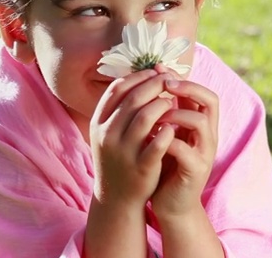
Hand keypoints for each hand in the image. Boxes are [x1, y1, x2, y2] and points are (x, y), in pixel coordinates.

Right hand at [89, 69, 175, 207]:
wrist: (116, 198)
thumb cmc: (118, 157)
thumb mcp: (110, 131)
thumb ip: (120, 107)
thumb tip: (139, 75)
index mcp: (98, 122)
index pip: (117, 88)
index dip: (137, 76)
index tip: (154, 72)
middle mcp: (107, 135)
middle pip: (133, 99)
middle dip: (154, 85)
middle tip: (169, 81)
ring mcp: (123, 152)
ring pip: (145, 117)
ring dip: (162, 105)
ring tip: (172, 102)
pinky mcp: (141, 168)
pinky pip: (157, 144)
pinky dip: (167, 131)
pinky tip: (174, 126)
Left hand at [150, 65, 219, 218]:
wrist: (172, 203)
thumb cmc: (166, 164)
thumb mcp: (167, 133)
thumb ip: (165, 110)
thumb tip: (152, 78)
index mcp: (202, 124)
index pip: (204, 92)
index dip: (184, 78)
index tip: (160, 69)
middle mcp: (208, 135)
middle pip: (210, 100)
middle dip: (187, 88)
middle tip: (164, 84)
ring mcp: (204, 152)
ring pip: (198, 122)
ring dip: (174, 114)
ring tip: (154, 115)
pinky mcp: (195, 170)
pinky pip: (184, 149)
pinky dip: (166, 140)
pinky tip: (150, 137)